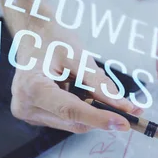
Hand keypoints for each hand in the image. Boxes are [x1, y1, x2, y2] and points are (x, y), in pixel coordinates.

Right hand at [10, 22, 141, 132]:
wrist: (33, 34)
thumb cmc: (53, 40)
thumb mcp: (79, 58)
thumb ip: (101, 85)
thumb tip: (125, 107)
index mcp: (31, 87)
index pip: (70, 110)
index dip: (99, 118)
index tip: (124, 122)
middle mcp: (26, 105)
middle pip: (74, 122)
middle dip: (103, 117)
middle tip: (131, 110)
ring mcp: (30, 113)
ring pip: (74, 123)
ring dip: (94, 112)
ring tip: (92, 87)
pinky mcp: (38, 116)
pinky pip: (68, 120)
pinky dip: (84, 110)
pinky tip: (81, 92)